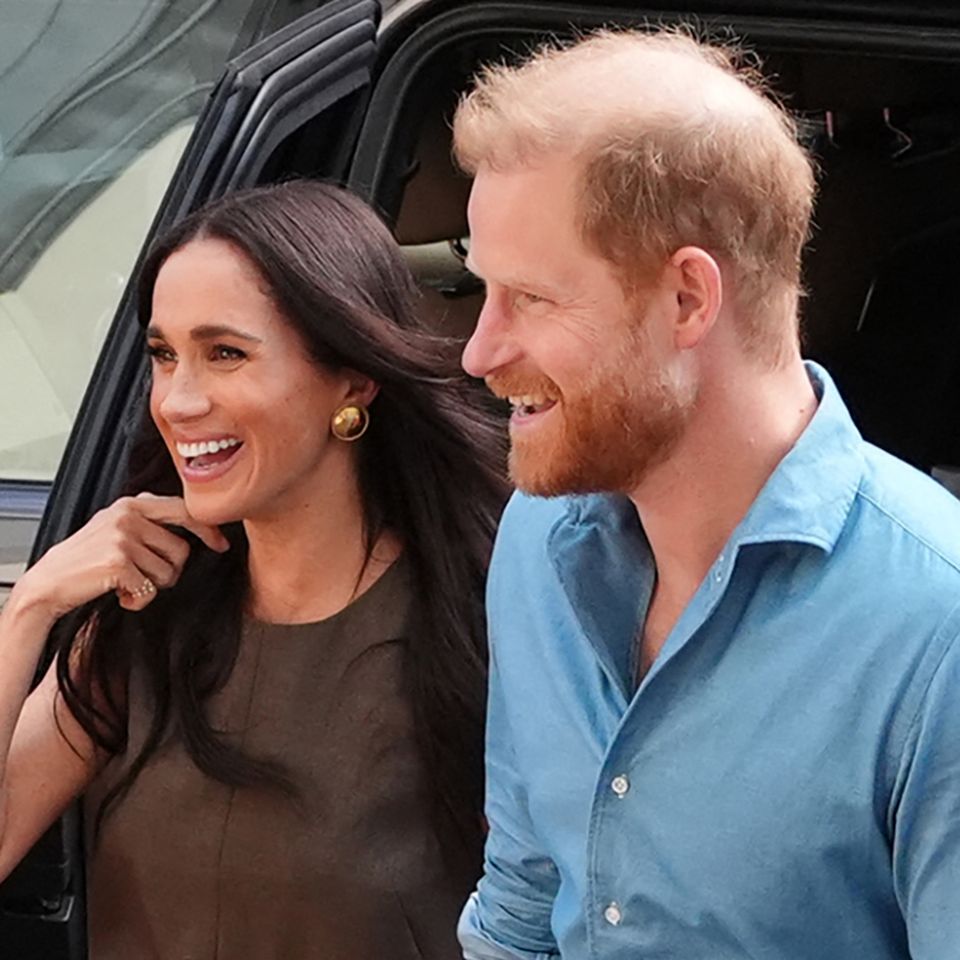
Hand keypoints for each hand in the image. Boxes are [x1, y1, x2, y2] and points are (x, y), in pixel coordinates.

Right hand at [13, 494, 228, 620]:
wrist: (50, 582)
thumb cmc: (87, 558)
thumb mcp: (116, 526)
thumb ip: (149, 519)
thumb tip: (196, 522)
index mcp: (132, 504)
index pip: (185, 510)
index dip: (208, 529)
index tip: (221, 544)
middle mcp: (128, 516)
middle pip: (181, 550)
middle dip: (170, 570)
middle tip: (145, 576)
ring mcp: (123, 538)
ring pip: (168, 572)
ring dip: (152, 586)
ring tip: (127, 582)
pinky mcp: (118, 563)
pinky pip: (150, 590)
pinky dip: (138, 600)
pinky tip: (120, 594)